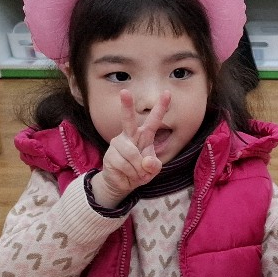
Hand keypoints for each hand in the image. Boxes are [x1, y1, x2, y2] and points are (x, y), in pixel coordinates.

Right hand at [91, 89, 170, 207]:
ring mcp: (118, 144)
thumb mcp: (152, 170)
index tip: (167, 93)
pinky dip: (131, 174)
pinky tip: (129, 176)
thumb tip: (146, 162)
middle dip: (126, 106)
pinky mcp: (110, 155)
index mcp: (144, 135)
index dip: (161, 107)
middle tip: (125, 92)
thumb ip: (154, 165)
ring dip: (138, 169)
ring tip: (138, 174)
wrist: (122, 184)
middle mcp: (129, 136)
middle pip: (128, 119)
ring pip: (132, 153)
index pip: (154, 120)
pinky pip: (124, 165)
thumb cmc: (140, 171)